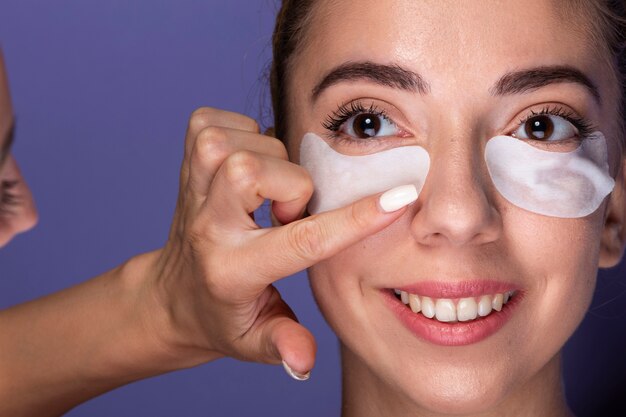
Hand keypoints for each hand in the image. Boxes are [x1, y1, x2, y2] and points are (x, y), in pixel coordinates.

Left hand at [151, 107, 411, 376]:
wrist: (172, 296)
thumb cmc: (223, 317)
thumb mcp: (255, 342)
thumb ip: (284, 345)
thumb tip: (305, 362)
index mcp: (233, 270)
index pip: (301, 241)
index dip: (356, 220)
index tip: (399, 198)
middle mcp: (207, 224)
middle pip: (251, 172)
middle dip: (292, 184)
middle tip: (291, 212)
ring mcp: (190, 189)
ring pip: (236, 143)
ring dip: (269, 157)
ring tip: (270, 189)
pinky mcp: (185, 161)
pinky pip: (214, 121)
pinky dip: (241, 131)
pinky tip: (250, 160)